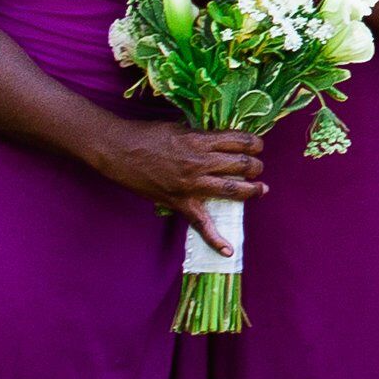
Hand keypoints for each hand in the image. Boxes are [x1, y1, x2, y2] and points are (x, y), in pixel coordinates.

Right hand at [94, 121, 263, 253]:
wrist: (118, 150)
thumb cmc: (148, 135)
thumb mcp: (182, 128)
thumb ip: (204, 137)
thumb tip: (223, 142)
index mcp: (201, 141)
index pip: (241, 141)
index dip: (255, 143)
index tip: (257, 146)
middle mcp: (200, 163)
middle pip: (242, 165)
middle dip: (255, 166)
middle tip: (256, 167)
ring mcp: (190, 185)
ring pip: (232, 190)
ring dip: (251, 190)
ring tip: (260, 189)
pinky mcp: (179, 203)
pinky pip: (201, 224)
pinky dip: (215, 239)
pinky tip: (228, 250)